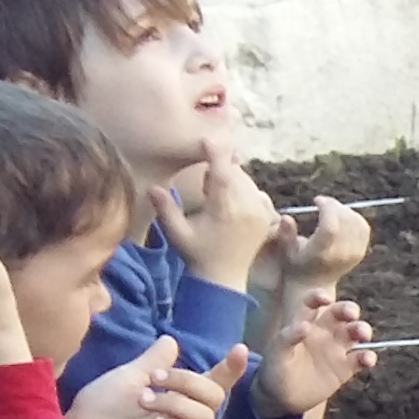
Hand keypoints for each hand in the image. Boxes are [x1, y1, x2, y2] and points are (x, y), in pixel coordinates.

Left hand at [65, 335, 229, 418]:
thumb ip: (153, 360)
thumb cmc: (99, 407)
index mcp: (180, 398)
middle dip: (186, 381)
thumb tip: (171, 340)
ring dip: (174, 403)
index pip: (215, 383)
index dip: (230, 368)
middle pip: (214, 396)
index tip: (240, 349)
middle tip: (152, 378)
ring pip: (204, 417)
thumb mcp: (129, 376)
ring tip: (144, 402)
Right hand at [156, 136, 280, 289]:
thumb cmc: (196, 254)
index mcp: (226, 212)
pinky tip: (230, 202)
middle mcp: (248, 210)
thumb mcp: (177, 233)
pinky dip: (243, 188)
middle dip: (219, 170)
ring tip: (215, 199)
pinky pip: (255, 190)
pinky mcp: (266, 216)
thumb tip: (152, 186)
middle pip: (235, 174)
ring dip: (230, 179)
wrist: (224, 278)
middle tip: (205, 187)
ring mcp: (260, 213)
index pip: (223, 175)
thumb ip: (166, 208)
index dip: (216, 155)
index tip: (207, 140)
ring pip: (246, 180)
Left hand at [253, 291, 375, 418]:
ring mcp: (336, 349)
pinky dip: (367, 357)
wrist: (282, 398)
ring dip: (362, 329)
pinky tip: (367, 360)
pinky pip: (360, 359)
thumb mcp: (276, 353)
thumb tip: (306, 325)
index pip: (313, 303)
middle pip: (341, 314)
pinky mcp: (345, 368)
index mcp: (304, 323)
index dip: (320, 297)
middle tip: (352, 314)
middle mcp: (323, 332)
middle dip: (349, 310)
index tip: (325, 300)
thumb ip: (288, 337)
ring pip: (354, 332)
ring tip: (363, 335)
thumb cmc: (275, 370)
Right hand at [271, 195, 369, 298]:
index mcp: (321, 253)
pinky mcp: (360, 253)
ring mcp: (352, 254)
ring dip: (344, 210)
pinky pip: (363, 229)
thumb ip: (286, 234)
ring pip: (356, 223)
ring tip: (330, 208)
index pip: (330, 227)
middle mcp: (340, 254)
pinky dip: (354, 217)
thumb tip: (286, 216)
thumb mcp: (286, 251)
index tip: (317, 200)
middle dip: (334, 206)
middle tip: (323, 201)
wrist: (314, 284)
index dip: (327, 209)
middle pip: (345, 222)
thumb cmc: (296, 264)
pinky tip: (341, 215)